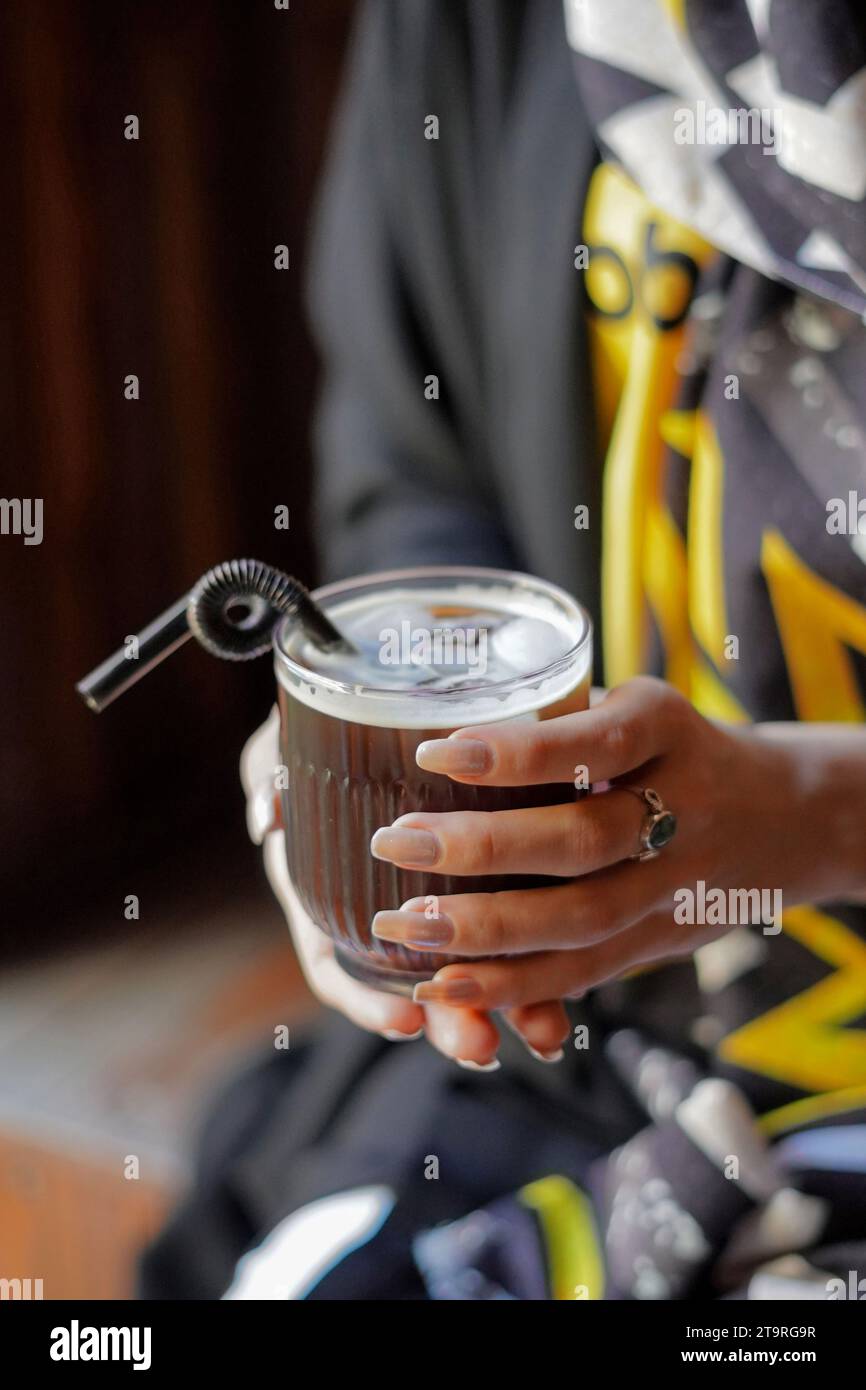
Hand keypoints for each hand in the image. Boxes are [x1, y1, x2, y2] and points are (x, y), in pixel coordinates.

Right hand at [241, 711, 569, 1066]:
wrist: (393, 700)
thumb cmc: (329, 730)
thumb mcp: (286, 743)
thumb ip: (269, 769)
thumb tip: (268, 817)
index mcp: (328, 890)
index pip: (335, 964)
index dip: (366, 1000)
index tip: (403, 1018)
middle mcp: (386, 909)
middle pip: (416, 984)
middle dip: (451, 1021)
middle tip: (480, 1046)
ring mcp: (444, 900)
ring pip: (479, 968)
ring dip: (510, 1005)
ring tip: (542, 1033)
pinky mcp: (504, 874)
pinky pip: (525, 931)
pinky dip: (549, 967)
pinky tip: (574, 1000)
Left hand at [369, 676, 865, 1011]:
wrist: (783, 814)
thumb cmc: (668, 748)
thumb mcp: (632, 708)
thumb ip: (554, 720)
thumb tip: (414, 720)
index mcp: (666, 728)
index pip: (594, 742)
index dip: (516, 754)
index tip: (434, 752)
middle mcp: (682, 806)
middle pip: (584, 840)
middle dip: (483, 847)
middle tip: (395, 841)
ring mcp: (676, 883)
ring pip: (583, 918)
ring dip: (487, 930)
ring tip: (403, 926)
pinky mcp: (661, 939)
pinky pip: (586, 970)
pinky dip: (513, 983)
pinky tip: (443, 983)